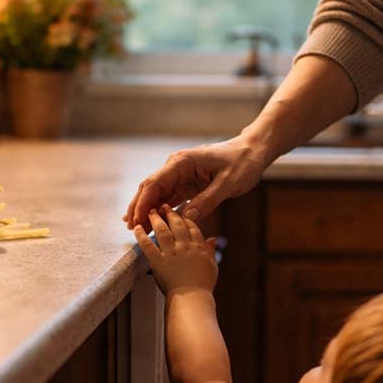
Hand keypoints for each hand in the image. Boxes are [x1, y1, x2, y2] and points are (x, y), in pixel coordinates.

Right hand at [123, 137, 268, 230]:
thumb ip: (209, 199)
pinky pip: (168, 199)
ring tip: (136, 230)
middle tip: (130, 229)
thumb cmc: (242, 163)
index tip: (135, 220)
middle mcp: (176, 167)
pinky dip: (160, 211)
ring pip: (157, 195)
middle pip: (150, 189)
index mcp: (182, 162)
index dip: (142, 203)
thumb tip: (188, 217)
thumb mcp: (229, 183)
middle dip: (138, 208)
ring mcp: (180, 176)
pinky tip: (152, 224)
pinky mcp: (187, 184)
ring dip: (147, 211)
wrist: (252, 152)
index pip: (154, 183)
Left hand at [134, 206, 218, 295]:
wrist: (192, 298)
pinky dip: (141, 236)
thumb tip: (213, 239)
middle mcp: (184, 247)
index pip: (192, 227)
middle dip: (170, 213)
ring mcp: (171, 254)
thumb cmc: (202, 286)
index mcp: (198, 247)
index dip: (186, 217)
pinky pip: (148, 245)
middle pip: (177, 224)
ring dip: (156, 219)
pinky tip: (137, 228)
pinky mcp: (158, 262)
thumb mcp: (212, 266)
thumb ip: (210, 251)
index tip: (181, 211)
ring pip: (162, 231)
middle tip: (165, 206)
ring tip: (152, 212)